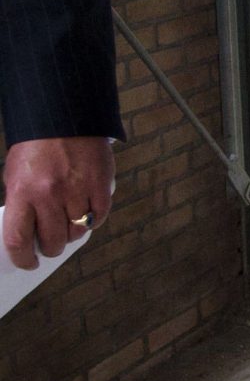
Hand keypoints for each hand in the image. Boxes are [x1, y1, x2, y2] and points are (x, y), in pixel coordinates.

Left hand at [3, 137, 114, 270]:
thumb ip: (23, 204)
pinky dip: (93, 220)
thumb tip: (29, 235)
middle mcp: (50, 194)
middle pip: (53, 241)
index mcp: (23, 191)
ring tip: (67, 224)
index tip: (26, 262)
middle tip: (49, 245)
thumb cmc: (37, 148)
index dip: (22, 257)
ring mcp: (78, 190)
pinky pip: (99, 217)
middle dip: (50, 248)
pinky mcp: (101, 186)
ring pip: (77, 233)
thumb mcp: (16, 175)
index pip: (18, 238)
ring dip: (71, 234)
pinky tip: (86, 212)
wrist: (65, 118)